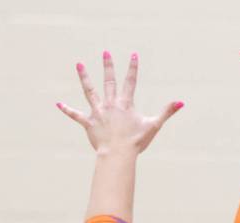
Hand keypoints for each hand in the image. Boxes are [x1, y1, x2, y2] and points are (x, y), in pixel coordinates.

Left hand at [57, 52, 182, 154]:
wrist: (118, 154)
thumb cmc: (136, 141)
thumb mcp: (154, 126)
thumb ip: (166, 112)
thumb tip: (181, 102)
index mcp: (125, 104)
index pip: (130, 82)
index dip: (132, 68)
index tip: (133, 55)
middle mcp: (111, 104)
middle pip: (109, 82)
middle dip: (108, 66)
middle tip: (105, 53)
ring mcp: (98, 112)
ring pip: (90, 91)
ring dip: (84, 78)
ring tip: (79, 65)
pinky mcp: (88, 123)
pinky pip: (76, 115)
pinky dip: (67, 110)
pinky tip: (58, 104)